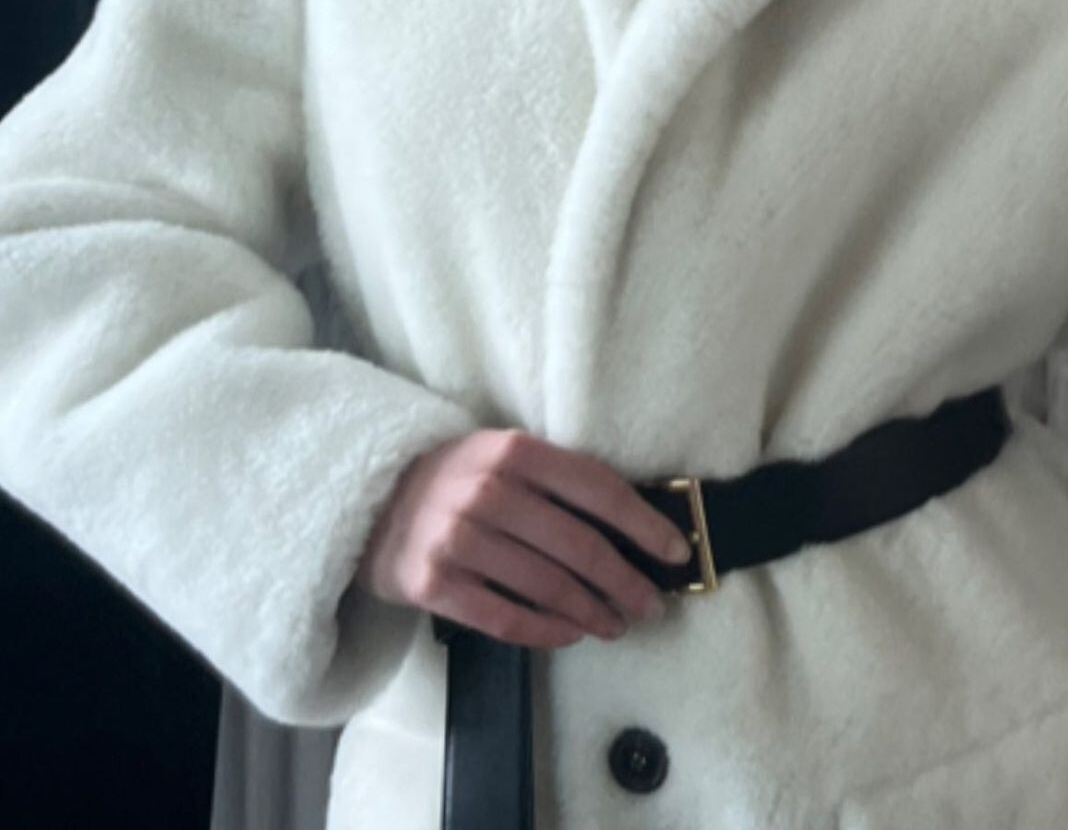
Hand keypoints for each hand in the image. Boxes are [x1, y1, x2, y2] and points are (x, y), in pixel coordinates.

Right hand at [354, 428, 692, 648]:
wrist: (373, 502)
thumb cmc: (457, 479)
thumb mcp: (502, 457)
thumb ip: (556, 480)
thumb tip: (634, 524)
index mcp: (513, 450)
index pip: (596, 488)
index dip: (643, 524)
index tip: (677, 551)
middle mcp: (487, 491)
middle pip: (579, 547)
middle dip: (627, 582)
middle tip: (651, 605)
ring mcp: (457, 539)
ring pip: (549, 587)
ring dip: (594, 612)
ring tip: (616, 624)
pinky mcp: (434, 584)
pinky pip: (508, 618)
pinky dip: (549, 631)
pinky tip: (572, 633)